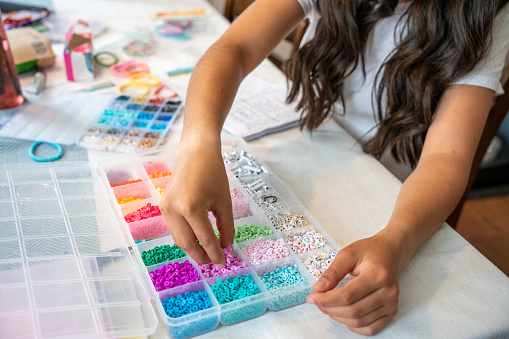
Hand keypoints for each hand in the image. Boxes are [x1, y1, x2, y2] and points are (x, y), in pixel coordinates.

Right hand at [159, 140, 234, 267]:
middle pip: (187, 243)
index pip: (204, 239)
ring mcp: (165, 208)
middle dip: (201, 256)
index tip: (224, 263)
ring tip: (207, 254)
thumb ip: (226, 227)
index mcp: (190, 207)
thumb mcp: (224, 201)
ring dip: (193, 249)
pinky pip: (175, 228)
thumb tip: (226, 247)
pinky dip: (186, 237)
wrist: (195, 152)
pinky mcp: (163, 205)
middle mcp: (173, 209)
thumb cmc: (213, 172)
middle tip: (215, 262)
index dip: (215, 253)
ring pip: (178, 238)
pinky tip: (198, 241)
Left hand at [306, 232, 403, 335]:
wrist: (390, 253)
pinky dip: (354, 326)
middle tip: (317, 301)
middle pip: (353, 311)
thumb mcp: (348, 254)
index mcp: (378, 275)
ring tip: (327, 306)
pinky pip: (370, 328)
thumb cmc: (369, 251)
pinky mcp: (391, 311)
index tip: (312, 297)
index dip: (326, 299)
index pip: (347, 295)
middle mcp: (388, 292)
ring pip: (359, 321)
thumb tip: (318, 288)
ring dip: (338, 317)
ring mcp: (391, 304)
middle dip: (329, 309)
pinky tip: (343, 316)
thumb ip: (333, 272)